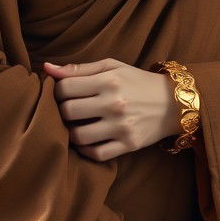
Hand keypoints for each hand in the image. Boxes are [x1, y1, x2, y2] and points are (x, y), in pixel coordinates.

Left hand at [44, 58, 177, 160]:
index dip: (58, 90)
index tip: (63, 93)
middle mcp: (115, 103)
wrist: (173, 102)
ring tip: (76, 125)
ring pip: (77, 136)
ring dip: (70, 132)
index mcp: (110, 80)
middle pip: (68, 112)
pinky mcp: (127, 144)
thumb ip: (80, 68)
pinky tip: (88, 140)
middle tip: (68, 109)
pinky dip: (85, 149)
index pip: (65, 88)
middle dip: (62, 111)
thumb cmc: (137, 81)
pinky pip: (94, 153)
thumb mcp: (113, 67)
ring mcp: (121, 126)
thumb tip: (46, 68)